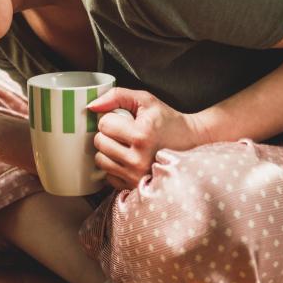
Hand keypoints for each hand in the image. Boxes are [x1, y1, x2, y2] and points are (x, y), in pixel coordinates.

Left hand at [85, 88, 210, 190]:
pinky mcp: (134, 186)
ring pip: (100, 160)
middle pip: (100, 142)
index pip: (104, 124)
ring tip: (125, 145)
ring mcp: (136, 175)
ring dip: (108, 150)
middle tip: (124, 132)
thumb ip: (117, 96)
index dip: (111, 118)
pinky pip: (108, 175)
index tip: (124, 120)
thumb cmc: (167, 121)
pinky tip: (127, 159)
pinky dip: (114, 167)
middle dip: (108, 134)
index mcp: (142, 135)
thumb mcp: (145, 101)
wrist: (190, 143)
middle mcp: (138, 158)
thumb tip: (91, 106)